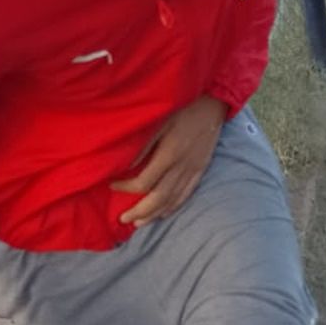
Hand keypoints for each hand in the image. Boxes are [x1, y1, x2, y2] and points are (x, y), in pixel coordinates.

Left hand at [111, 95, 227, 225]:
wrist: (214, 101)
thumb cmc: (183, 106)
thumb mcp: (159, 120)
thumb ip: (144, 144)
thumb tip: (128, 165)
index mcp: (169, 153)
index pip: (144, 182)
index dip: (126, 187)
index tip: (111, 185)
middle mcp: (182, 166)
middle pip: (158, 198)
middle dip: (139, 212)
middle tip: (123, 219)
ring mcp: (193, 169)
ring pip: (172, 200)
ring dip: (154, 214)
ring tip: (138, 223)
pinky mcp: (201, 168)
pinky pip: (187, 193)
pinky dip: (174, 206)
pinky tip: (164, 213)